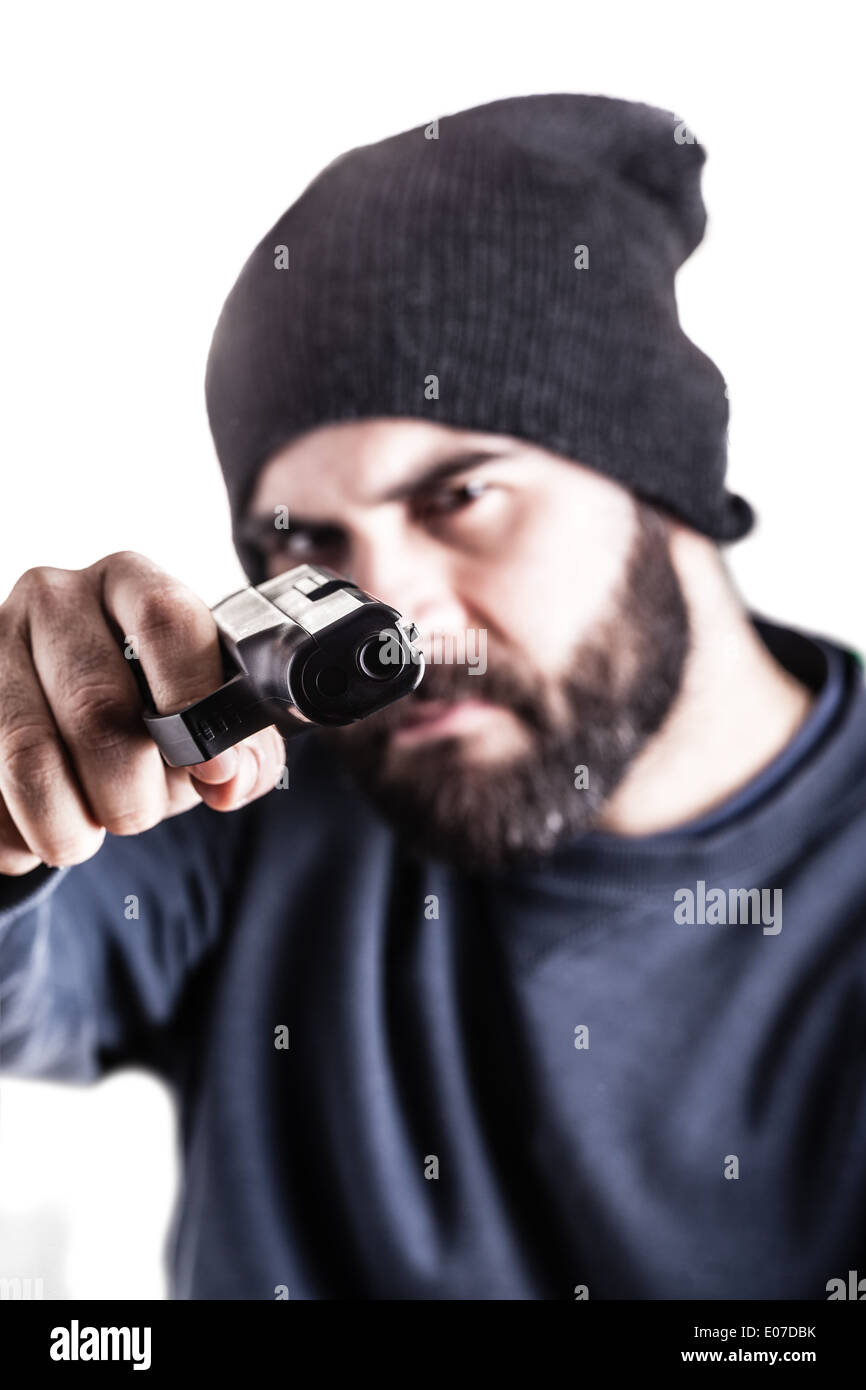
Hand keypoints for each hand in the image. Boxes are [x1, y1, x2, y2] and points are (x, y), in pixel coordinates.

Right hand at [0, 551, 286, 873]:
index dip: (195, 702)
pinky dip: (17, 835)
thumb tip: (227, 777)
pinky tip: (37, 827)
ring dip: (69, 826)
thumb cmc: (149, 714)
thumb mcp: (210, 722)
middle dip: (132, 793)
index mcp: (132, 581)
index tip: (212, 767)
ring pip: (28, 759)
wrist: (64, 719)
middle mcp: (54, 598)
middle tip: (139, 813)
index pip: (167, 621)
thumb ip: (245, 751)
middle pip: (97, 708)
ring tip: (85, 834)